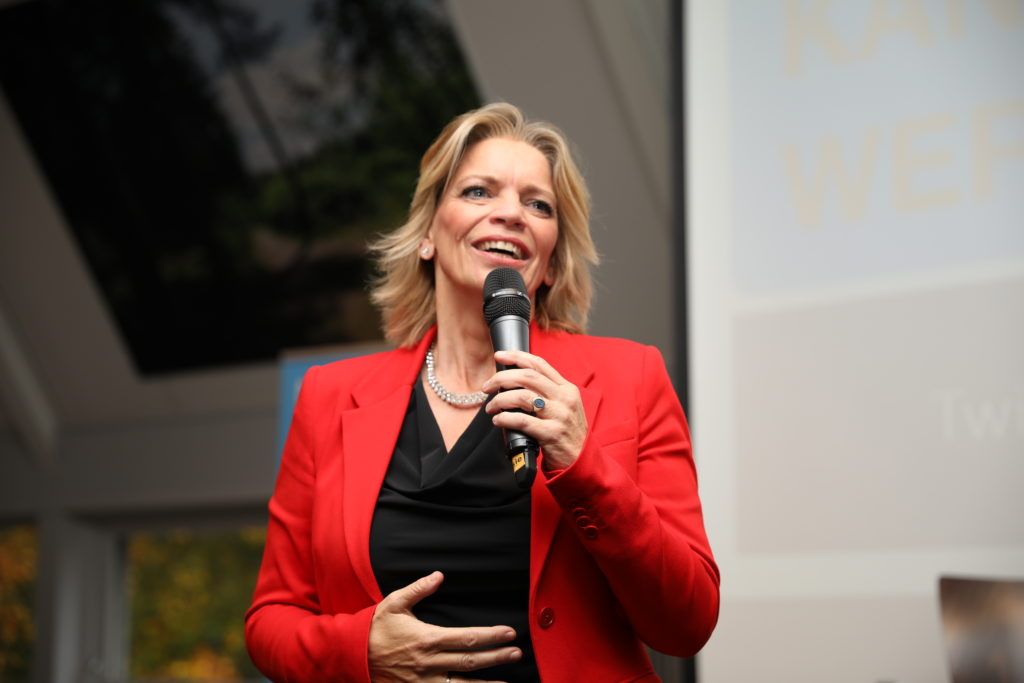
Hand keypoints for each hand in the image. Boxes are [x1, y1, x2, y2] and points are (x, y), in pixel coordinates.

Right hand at [368, 571, 520, 681]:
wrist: (352, 656)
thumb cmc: (375, 628)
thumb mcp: (394, 603)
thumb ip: (419, 589)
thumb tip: (439, 575)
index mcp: (427, 638)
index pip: (467, 638)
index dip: (491, 636)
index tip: (509, 632)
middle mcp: (429, 662)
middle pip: (471, 661)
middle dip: (497, 657)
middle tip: (517, 652)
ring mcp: (424, 680)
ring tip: (507, 682)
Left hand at [482, 349, 588, 470]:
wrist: (581, 461)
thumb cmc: (568, 433)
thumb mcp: (565, 407)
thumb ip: (547, 393)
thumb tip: (514, 382)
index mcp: (567, 388)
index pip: (540, 364)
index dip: (517, 356)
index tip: (499, 355)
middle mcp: (564, 398)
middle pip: (528, 377)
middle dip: (502, 378)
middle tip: (487, 386)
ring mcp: (559, 415)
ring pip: (522, 396)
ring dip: (500, 400)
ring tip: (490, 407)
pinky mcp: (551, 433)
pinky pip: (522, 420)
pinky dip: (505, 418)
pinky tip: (497, 420)